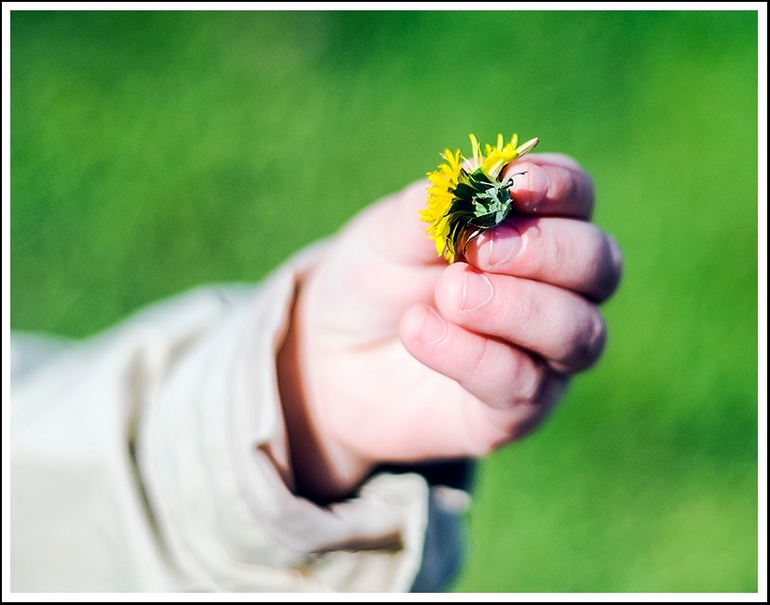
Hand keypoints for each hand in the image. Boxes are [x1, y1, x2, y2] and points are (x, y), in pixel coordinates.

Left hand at [277, 154, 621, 501]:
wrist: (332, 354)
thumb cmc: (375, 280)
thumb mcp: (390, 234)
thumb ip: (435, 207)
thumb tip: (478, 175)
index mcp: (532, 230)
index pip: (577, 198)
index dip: (560, 186)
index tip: (517, 183)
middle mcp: (555, 292)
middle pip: (598, 264)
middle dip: (544, 251)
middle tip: (478, 250)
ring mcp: (542, 355)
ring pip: (579, 332)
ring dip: (517, 307)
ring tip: (448, 294)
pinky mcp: (514, 410)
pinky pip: (522, 386)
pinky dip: (474, 355)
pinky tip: (420, 330)